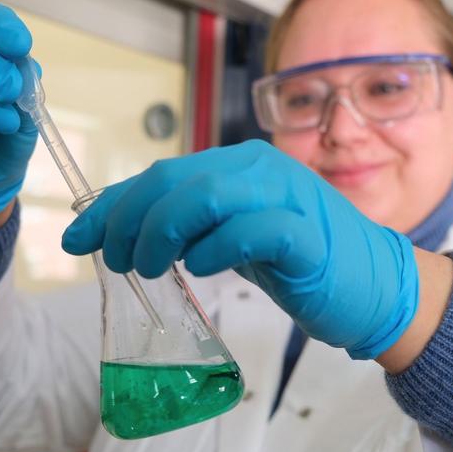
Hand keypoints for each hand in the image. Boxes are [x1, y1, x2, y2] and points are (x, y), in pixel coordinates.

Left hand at [62, 140, 419, 359]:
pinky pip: (253, 230)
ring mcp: (287, 197)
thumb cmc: (296, 261)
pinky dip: (217, 248)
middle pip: (174, 180)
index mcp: (238, 165)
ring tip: (152, 266)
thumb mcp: (230, 239)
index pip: (160, 175)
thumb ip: (186, 229)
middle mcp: (259, 169)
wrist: (375, 285)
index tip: (78, 239)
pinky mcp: (308, 235)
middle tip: (119, 261)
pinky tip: (203, 268)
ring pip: (206, 195)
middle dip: (130, 221)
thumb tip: (117, 236)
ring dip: (164, 232)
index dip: (112, 206)